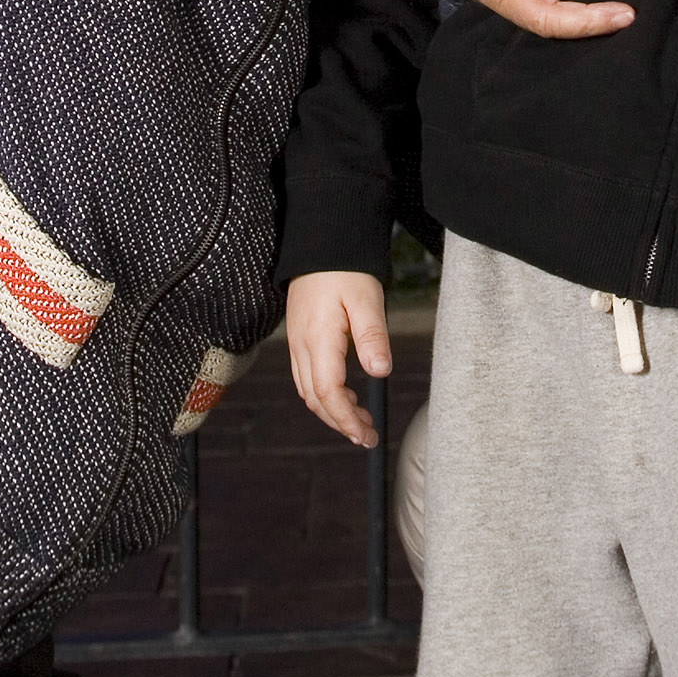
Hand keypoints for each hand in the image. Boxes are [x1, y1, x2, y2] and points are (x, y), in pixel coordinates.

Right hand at [285, 271, 391, 447]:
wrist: (321, 240)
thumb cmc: (345, 267)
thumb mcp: (367, 298)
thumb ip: (372, 336)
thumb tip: (381, 373)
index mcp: (318, 338)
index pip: (327, 393)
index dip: (345, 419)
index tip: (365, 435)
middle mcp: (301, 344)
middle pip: (314, 398)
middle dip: (339, 422)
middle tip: (366, 436)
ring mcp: (296, 340)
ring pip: (307, 390)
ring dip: (331, 410)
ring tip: (359, 419)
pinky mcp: (299, 335)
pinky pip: (305, 375)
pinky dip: (323, 393)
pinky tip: (344, 392)